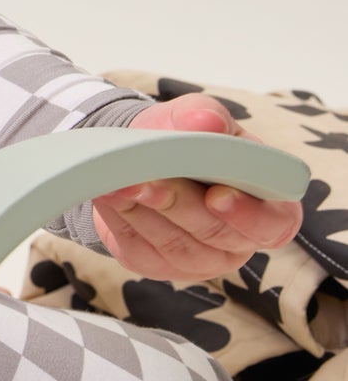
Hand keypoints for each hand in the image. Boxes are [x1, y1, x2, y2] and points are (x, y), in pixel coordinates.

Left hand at [89, 94, 302, 281]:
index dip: (248, 214)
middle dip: (177, 204)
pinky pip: (140, 249)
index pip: (273, 224)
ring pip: (174, 245)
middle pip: (214, 233)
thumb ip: (205, 116)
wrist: (143, 152)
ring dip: (143, 212)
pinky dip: (121, 219)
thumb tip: (207, 122)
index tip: (217, 195)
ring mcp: (198, 260)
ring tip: (117, 182)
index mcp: (268, 207)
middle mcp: (237, 241)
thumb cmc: (185, 137)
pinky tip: (106, 193)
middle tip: (146, 179)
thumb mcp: (196, 117)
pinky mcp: (156, 264)